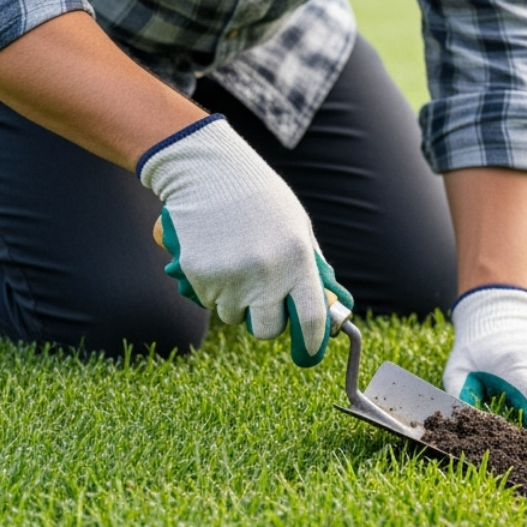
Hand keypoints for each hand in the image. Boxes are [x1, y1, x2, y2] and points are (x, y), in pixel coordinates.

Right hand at [141, 115, 349, 366]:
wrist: (209, 173)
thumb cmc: (260, 200)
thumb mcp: (298, 227)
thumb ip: (311, 268)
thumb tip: (327, 308)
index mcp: (297, 259)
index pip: (310, 318)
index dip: (311, 343)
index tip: (309, 353)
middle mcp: (265, 273)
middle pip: (267, 330)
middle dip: (266, 323)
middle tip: (264, 302)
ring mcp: (230, 277)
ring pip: (234, 317)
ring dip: (237, 303)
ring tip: (237, 264)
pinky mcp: (199, 277)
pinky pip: (210, 302)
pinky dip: (214, 290)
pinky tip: (217, 257)